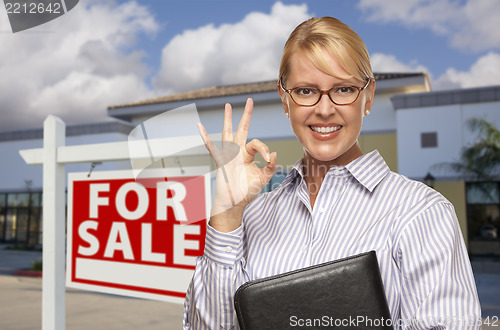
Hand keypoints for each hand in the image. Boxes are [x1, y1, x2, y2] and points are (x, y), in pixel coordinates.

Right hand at [197, 98, 277, 231]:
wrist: (234, 203)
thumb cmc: (247, 192)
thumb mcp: (263, 178)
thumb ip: (270, 166)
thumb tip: (273, 153)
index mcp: (248, 155)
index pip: (257, 144)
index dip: (264, 149)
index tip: (268, 159)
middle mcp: (238, 152)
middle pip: (242, 129)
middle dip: (246, 115)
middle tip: (250, 100)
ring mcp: (228, 155)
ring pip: (228, 133)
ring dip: (228, 120)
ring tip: (228, 106)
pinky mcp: (220, 161)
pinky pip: (212, 147)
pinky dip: (205, 137)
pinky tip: (199, 126)